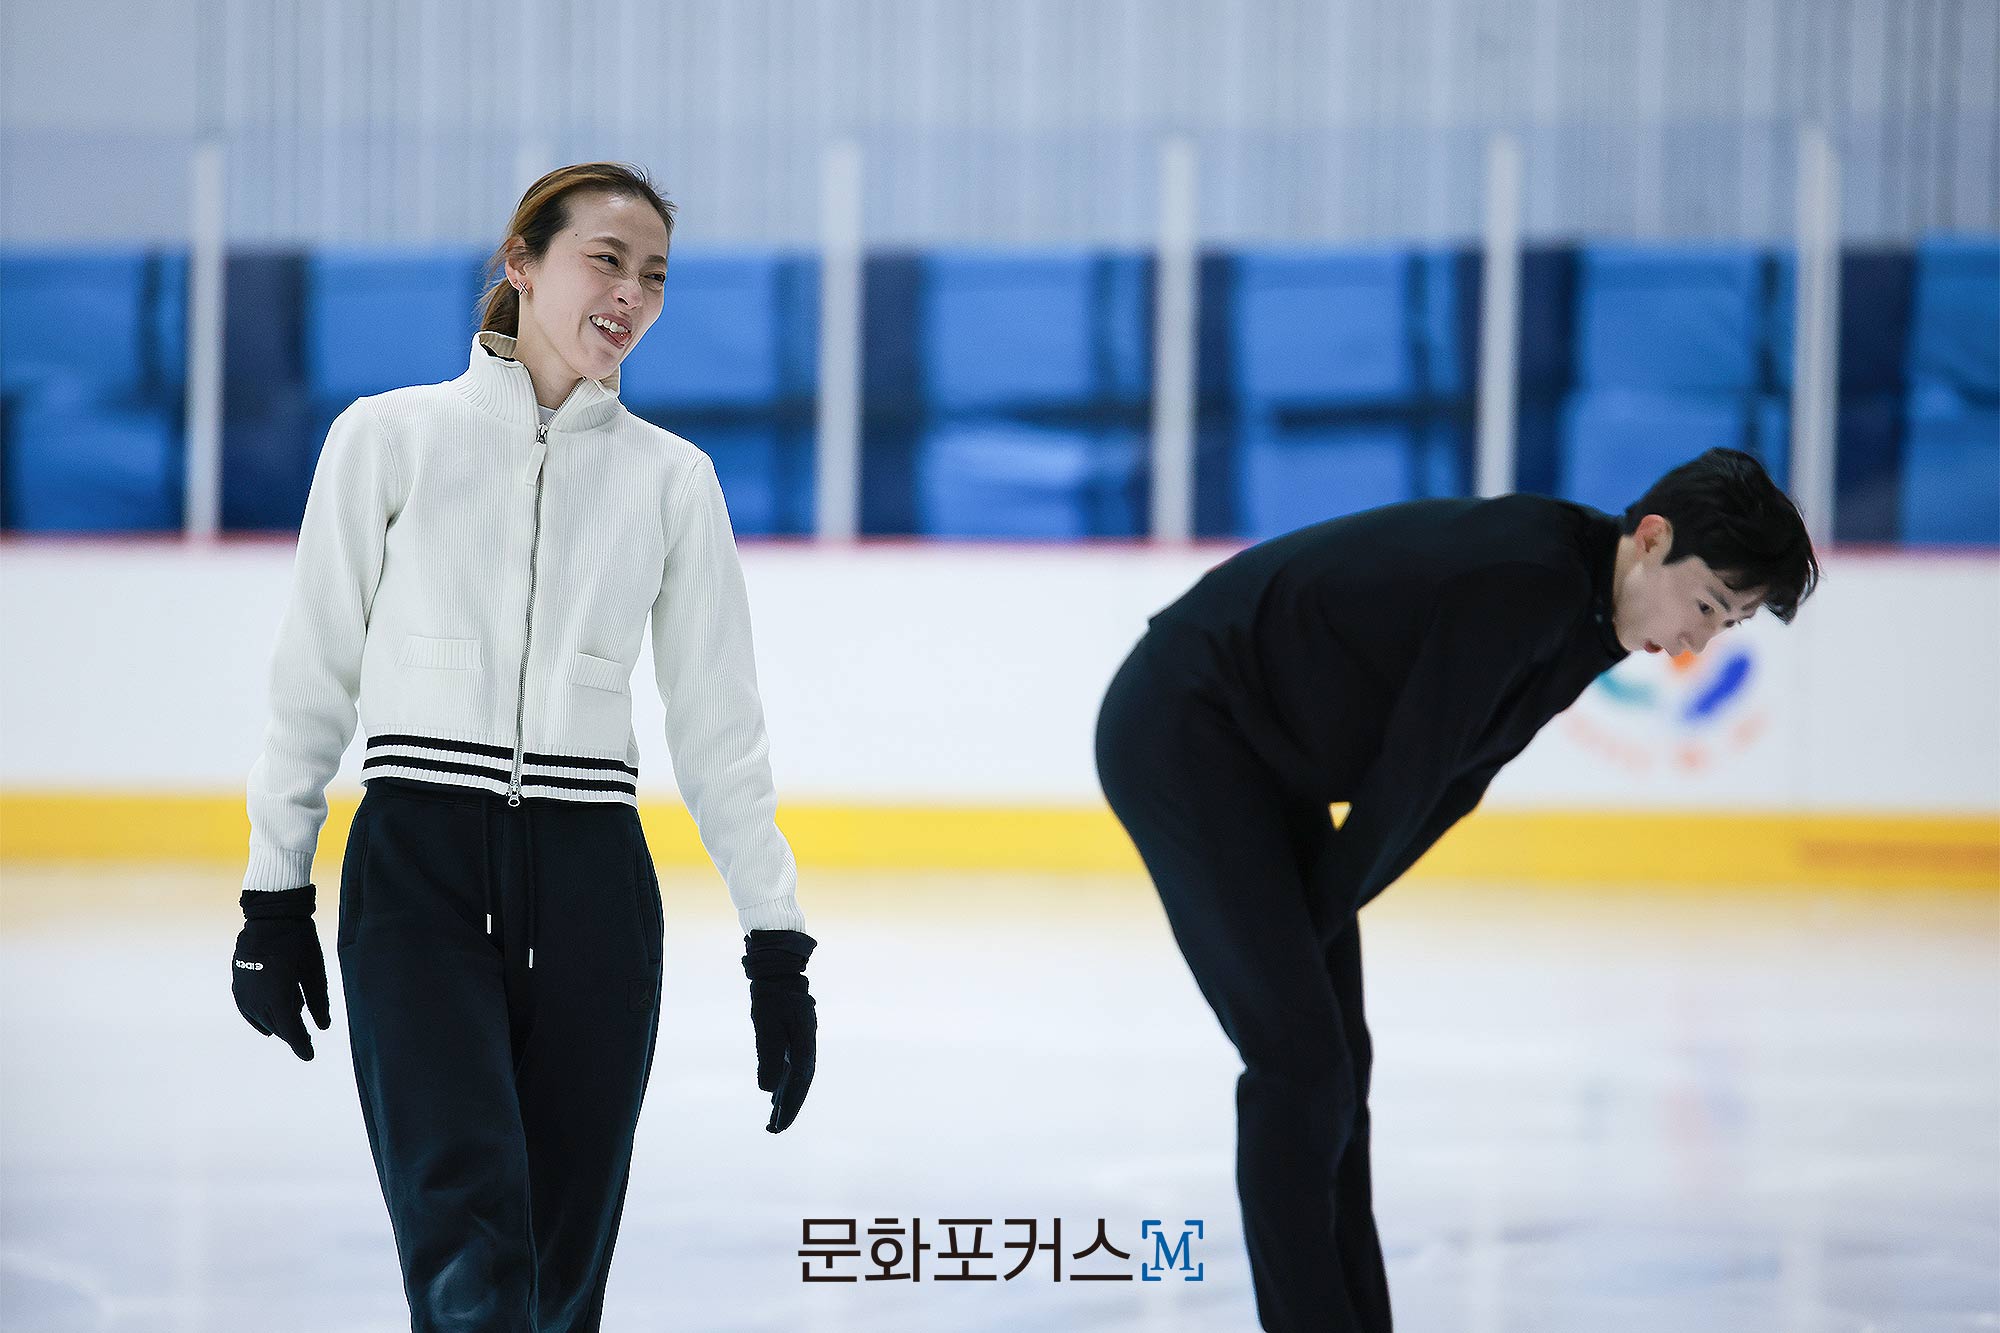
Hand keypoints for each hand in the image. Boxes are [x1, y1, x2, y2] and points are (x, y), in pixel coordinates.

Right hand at [232, 885, 332, 1060]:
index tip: (310, 1056)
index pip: (291, 1032)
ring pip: (262, 1020)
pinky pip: (249, 1010)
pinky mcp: (238, 986)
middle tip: (305, 1040)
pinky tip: (270, 1018)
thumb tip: (323, 1027)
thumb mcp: (315, 972)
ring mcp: (244, 994)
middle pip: (277, 1027)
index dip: (301, 1046)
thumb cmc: (299, 943)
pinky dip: (261, 1017)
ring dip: (278, 1024)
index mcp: (278, 998)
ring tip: (292, 1020)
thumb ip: (319, 1002)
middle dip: (292, 1035)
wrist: (271, 919)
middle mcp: (258, 1000)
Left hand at [742, 929, 816, 1132]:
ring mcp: (804, 1040)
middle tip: (775, 1131)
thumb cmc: (770, 995)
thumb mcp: (765, 1024)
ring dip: (787, 1097)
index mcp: (805, 1041)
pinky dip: (784, 1082)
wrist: (779, 969)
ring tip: (773, 1119)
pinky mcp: (796, 1037)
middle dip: (789, 1108)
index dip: (789, 1106)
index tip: (778, 1126)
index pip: (798, 1081)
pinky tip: (773, 1094)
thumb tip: (767, 1089)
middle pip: (801, 1082)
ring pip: (798, 1076)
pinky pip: (793, 1065)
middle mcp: (808, 1043)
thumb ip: (768, 1055)